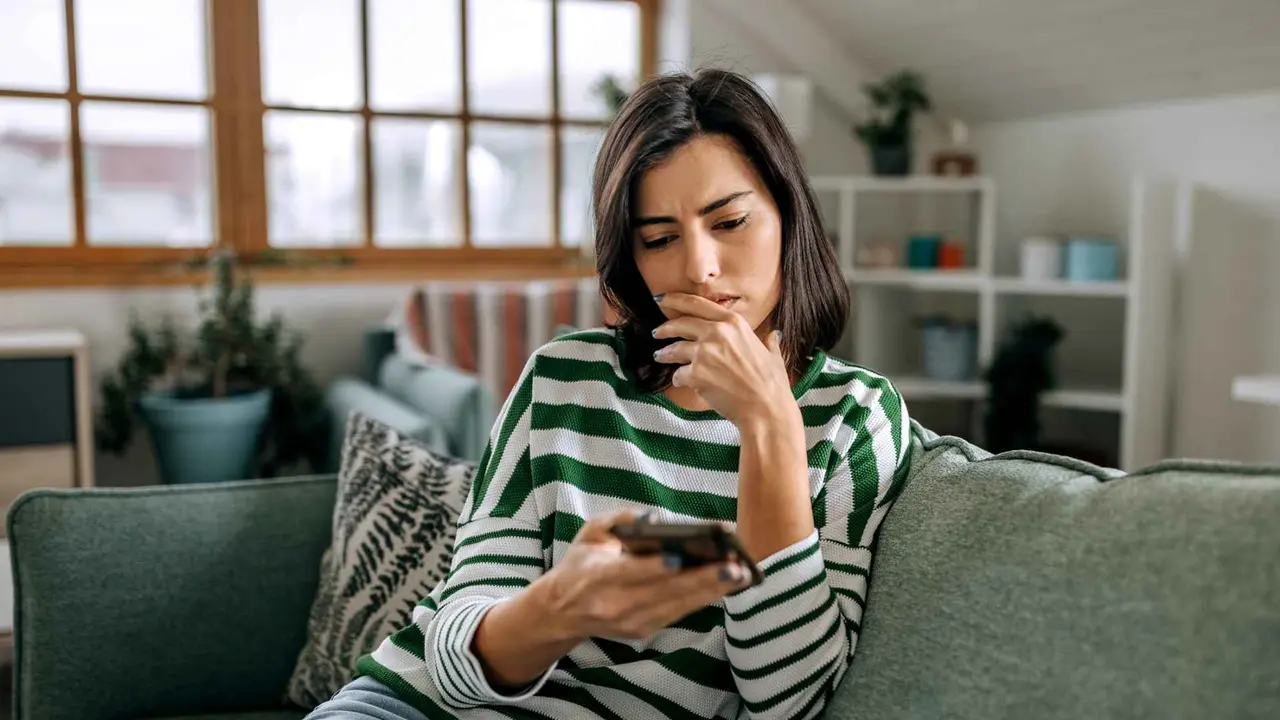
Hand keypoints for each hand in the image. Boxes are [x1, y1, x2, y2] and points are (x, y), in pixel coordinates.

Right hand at [536, 510, 750, 641]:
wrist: (561, 611)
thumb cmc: (581, 563)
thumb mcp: (591, 532)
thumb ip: (621, 519)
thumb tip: (656, 517)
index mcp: (598, 578)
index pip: (633, 573)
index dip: (659, 567)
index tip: (684, 556)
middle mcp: (615, 605)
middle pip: (665, 593)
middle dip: (703, 580)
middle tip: (735, 567)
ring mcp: (630, 623)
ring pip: (677, 607)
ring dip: (711, 592)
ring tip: (740, 575)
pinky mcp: (642, 632)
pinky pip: (677, 614)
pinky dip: (701, 600)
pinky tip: (724, 586)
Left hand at [651, 293, 793, 425]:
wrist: (765, 408)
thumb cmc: (771, 384)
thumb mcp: (772, 355)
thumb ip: (768, 342)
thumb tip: (774, 336)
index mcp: (734, 323)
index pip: (698, 304)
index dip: (676, 299)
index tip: (663, 299)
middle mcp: (717, 332)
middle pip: (681, 323)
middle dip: (665, 328)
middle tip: (657, 331)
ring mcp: (704, 352)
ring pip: (674, 349)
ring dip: (664, 353)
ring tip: (659, 356)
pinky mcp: (696, 373)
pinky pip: (678, 374)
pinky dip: (678, 378)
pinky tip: (681, 381)